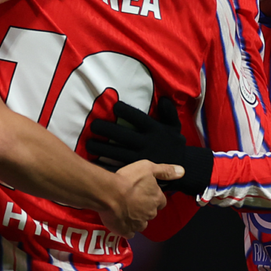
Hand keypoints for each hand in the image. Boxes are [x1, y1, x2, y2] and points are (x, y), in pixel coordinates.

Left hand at [87, 96, 213, 196]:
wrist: (182, 169)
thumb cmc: (174, 144)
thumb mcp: (175, 126)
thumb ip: (170, 112)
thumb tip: (163, 99)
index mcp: (155, 130)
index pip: (138, 118)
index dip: (125, 111)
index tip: (114, 107)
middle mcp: (146, 143)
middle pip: (123, 135)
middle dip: (106, 130)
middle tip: (93, 125)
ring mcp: (140, 158)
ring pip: (117, 152)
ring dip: (101, 148)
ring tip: (88, 144)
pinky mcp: (136, 171)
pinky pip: (118, 167)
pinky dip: (106, 165)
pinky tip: (94, 161)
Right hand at [101, 160, 175, 235]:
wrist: (109, 194)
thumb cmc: (127, 181)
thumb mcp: (148, 168)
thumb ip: (165, 171)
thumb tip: (180, 171)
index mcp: (156, 199)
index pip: (161, 201)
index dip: (154, 197)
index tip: (147, 194)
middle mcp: (150, 212)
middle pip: (151, 213)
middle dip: (144, 208)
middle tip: (134, 199)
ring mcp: (138, 223)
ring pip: (141, 224)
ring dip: (136, 219)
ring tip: (126, 210)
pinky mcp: (126, 230)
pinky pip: (129, 233)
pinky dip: (126, 229)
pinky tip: (121, 221)